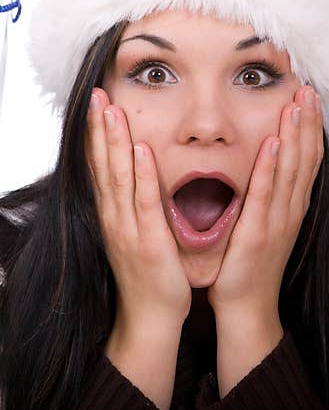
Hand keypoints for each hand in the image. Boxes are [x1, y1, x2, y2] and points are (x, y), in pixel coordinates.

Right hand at [86, 88, 191, 329]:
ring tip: (111, 110)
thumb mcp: (140, 233)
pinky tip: (139, 152)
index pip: (102, 166)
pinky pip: (143, 204)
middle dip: (99, 128)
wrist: (153, 315)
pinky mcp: (148, 242)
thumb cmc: (152, 274)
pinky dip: (140, 177)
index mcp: (115, 214)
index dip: (97, 133)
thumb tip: (141, 175)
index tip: (97, 101)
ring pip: (117, 178)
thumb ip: (139, 204)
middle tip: (96, 93)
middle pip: (103, 165)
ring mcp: (128, 230)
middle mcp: (115, 218)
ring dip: (113, 143)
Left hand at [208, 85, 323, 321]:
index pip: (307, 159)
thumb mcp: (265, 223)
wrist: (246, 304)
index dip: (311, 128)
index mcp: (292, 206)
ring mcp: (279, 220)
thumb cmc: (250, 264)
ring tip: (297, 105)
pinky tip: (272, 143)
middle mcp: (291, 209)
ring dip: (295, 135)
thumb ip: (268, 195)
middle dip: (308, 122)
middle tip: (309, 90)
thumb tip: (267, 166)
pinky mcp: (259, 232)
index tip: (310, 99)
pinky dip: (271, 167)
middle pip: (305, 158)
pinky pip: (266, 194)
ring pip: (291, 170)